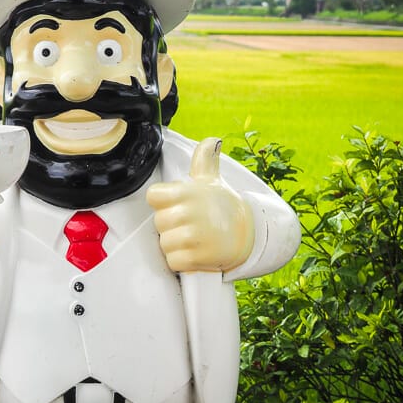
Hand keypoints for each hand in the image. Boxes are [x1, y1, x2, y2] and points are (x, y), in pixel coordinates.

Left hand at [146, 137, 253, 272]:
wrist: (249, 234)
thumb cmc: (223, 206)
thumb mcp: (212, 180)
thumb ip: (204, 159)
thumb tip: (211, 140)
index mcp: (188, 192)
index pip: (154, 196)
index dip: (162, 202)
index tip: (175, 204)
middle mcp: (190, 212)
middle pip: (158, 222)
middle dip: (170, 226)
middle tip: (188, 224)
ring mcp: (195, 236)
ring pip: (164, 244)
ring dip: (175, 245)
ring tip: (192, 239)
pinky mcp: (199, 257)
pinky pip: (174, 261)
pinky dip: (181, 261)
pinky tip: (195, 252)